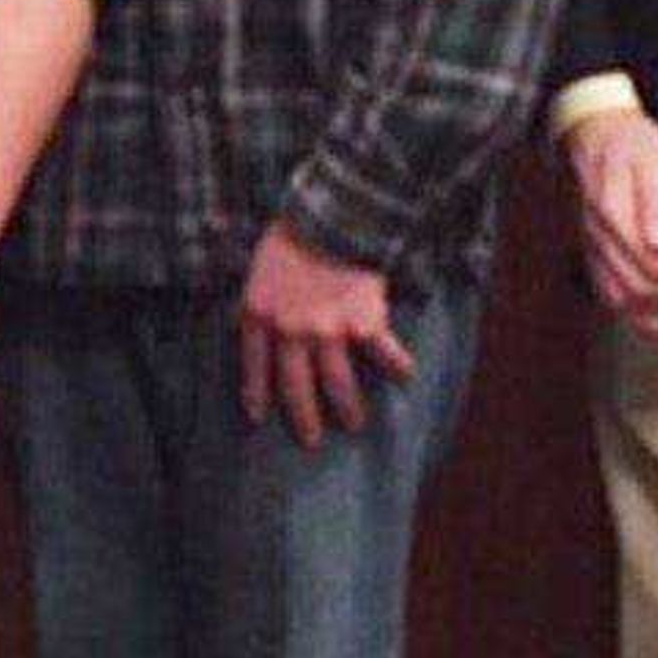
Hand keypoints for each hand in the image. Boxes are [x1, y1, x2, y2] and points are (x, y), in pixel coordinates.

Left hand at [235, 223, 416, 448]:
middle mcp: (290, 332)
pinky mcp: (363, 323)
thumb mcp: (259, 267)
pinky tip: (406, 376)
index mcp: (260, 315)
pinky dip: (397, 366)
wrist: (331, 216)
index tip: (257, 416)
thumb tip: (251, 322)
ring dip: (347, 408)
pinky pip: (383, 354)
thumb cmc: (291, 235)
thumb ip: (258, 299)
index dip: (256, 392)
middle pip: (295, 387)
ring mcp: (328, 331)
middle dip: (303, 418)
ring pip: (337, 384)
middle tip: (311, 441)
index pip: (254, 365)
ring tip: (354, 424)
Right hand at [562, 110, 657, 331]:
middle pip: (641, 290)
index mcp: (612, 215)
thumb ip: (654, 198)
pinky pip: (617, 301)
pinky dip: (648, 312)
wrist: (596, 137)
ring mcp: (595, 253)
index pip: (654, 264)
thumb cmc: (628, 143)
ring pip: (626, 303)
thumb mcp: (647, 155)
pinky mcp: (598, 260)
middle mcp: (599, 240)